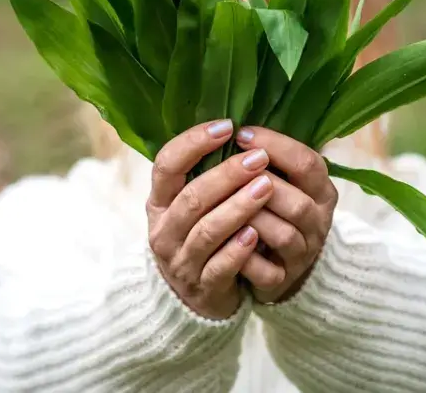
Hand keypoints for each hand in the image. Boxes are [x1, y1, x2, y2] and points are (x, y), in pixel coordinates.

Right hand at [145, 120, 286, 319]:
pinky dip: (238, 250)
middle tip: (259, 158)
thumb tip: (240, 128)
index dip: (194, 142)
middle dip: (227, 175)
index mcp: (160, 202)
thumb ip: (206, 173)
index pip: (167, 164)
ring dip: (238, 208)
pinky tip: (256, 234)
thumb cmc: (200, 237)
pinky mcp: (202, 287)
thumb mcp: (192, 206)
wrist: (194, 299)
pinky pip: (220, 267)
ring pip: (207, 231)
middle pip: (192, 197)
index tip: (227, 126)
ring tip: (265, 188)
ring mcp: (181, 261)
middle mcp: (164, 231)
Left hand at [233, 127, 337, 303]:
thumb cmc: (273, 209)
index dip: (276, 146)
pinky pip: (267, 271)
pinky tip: (225, 242)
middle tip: (229, 170)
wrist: (280, 264)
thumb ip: (268, 156)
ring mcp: (303, 253)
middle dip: (261, 185)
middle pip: (299, 202)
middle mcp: (318, 221)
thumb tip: (233, 123)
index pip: (308, 163)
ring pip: (283, 235)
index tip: (241, 134)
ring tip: (223, 204)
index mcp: (321, 190)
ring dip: (251, 218)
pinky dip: (245, 257)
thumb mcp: (283, 178)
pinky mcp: (284, 280)